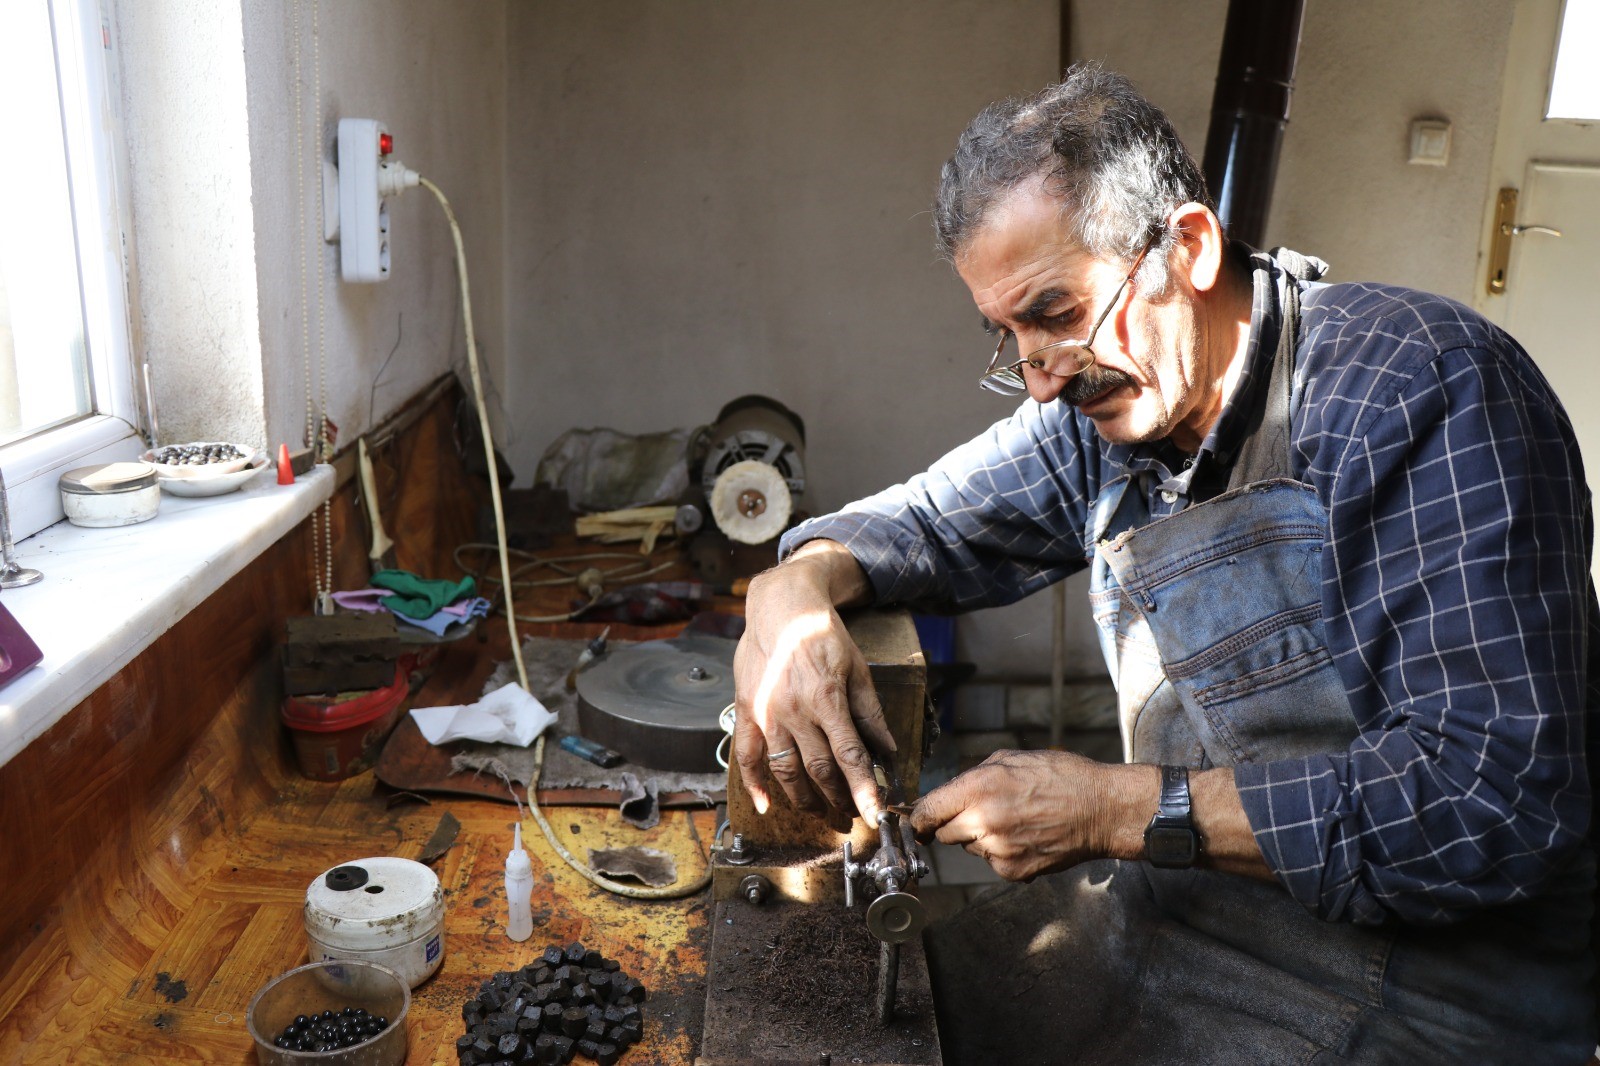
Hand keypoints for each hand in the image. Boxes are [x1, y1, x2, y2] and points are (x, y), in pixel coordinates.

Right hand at [733, 550, 895, 822]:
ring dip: (804, 797)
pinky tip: (765, 804)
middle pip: (818, 769)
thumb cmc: (823, 636)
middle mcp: (796, 711)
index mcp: (828, 699)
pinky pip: (746, 756)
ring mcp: (768, 713)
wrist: (782, 607)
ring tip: (819, 811)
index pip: (849, 756)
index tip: (873, 814)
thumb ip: (870, 714)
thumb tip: (888, 750)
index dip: (863, 790)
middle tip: (851, 815)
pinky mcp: (747, 711)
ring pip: (785, 770)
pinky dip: (754, 784)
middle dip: (837, 799)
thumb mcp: (858, 670)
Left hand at [911, 749, 1120, 881]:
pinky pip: (992, 863)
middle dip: (955, 824)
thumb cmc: (1060, 777)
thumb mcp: (1011, 760)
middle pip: (944, 834)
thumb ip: (974, 777)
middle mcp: (983, 821)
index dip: (919, 819)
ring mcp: (998, 850)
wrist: (1100, 809)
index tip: (919, 822)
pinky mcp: (1013, 871)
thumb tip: (950, 794)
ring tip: (1014, 820)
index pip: (927, 812)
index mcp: (979, 788)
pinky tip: (1026, 836)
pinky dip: (1003, 853)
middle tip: (980, 813)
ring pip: (970, 848)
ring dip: (981, 837)